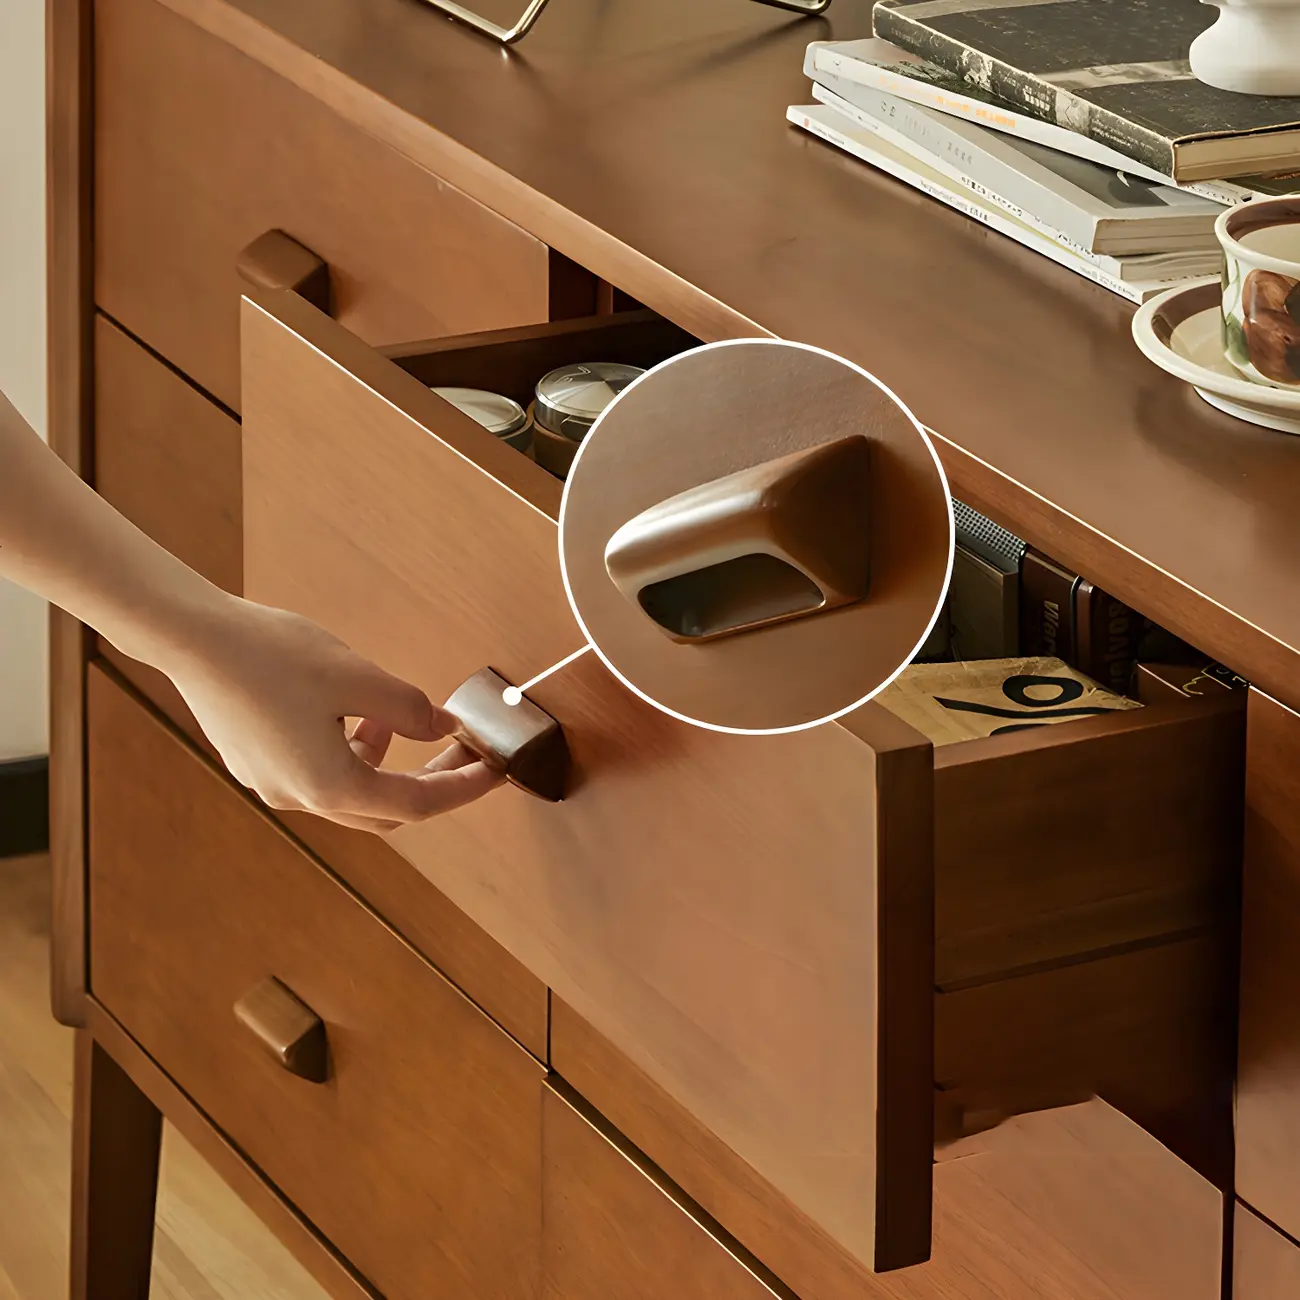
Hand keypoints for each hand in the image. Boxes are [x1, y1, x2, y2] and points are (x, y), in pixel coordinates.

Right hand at [162, 595, 503, 830]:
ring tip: (400, 719)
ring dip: (387, 764)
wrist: (191, 638)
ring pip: (350, 792)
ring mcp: (271, 785)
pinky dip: (352, 754)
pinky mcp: (255, 765)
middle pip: (385, 810)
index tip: (495, 771)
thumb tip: (441, 727)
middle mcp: (298, 798)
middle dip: (430, 781)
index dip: (462, 787)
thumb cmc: (271, 654)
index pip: (417, 803)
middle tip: (462, 750)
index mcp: (329, 785)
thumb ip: (408, 709)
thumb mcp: (357, 677)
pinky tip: (352, 713)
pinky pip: (319, 774)